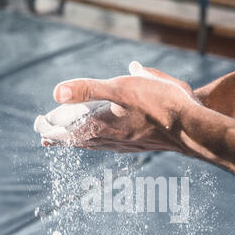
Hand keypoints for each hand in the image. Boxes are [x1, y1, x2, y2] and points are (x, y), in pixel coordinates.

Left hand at [40, 62, 200, 154]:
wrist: (193, 128)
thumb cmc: (161, 105)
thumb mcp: (123, 88)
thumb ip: (89, 90)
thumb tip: (57, 92)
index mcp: (106, 125)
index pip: (71, 131)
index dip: (55, 130)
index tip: (41, 130)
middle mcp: (114, 139)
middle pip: (81, 141)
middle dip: (63, 139)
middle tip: (48, 139)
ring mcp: (128, 144)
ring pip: (96, 145)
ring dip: (79, 143)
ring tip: (70, 142)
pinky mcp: (141, 144)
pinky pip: (111, 147)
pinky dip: (98, 145)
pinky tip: (104, 143)